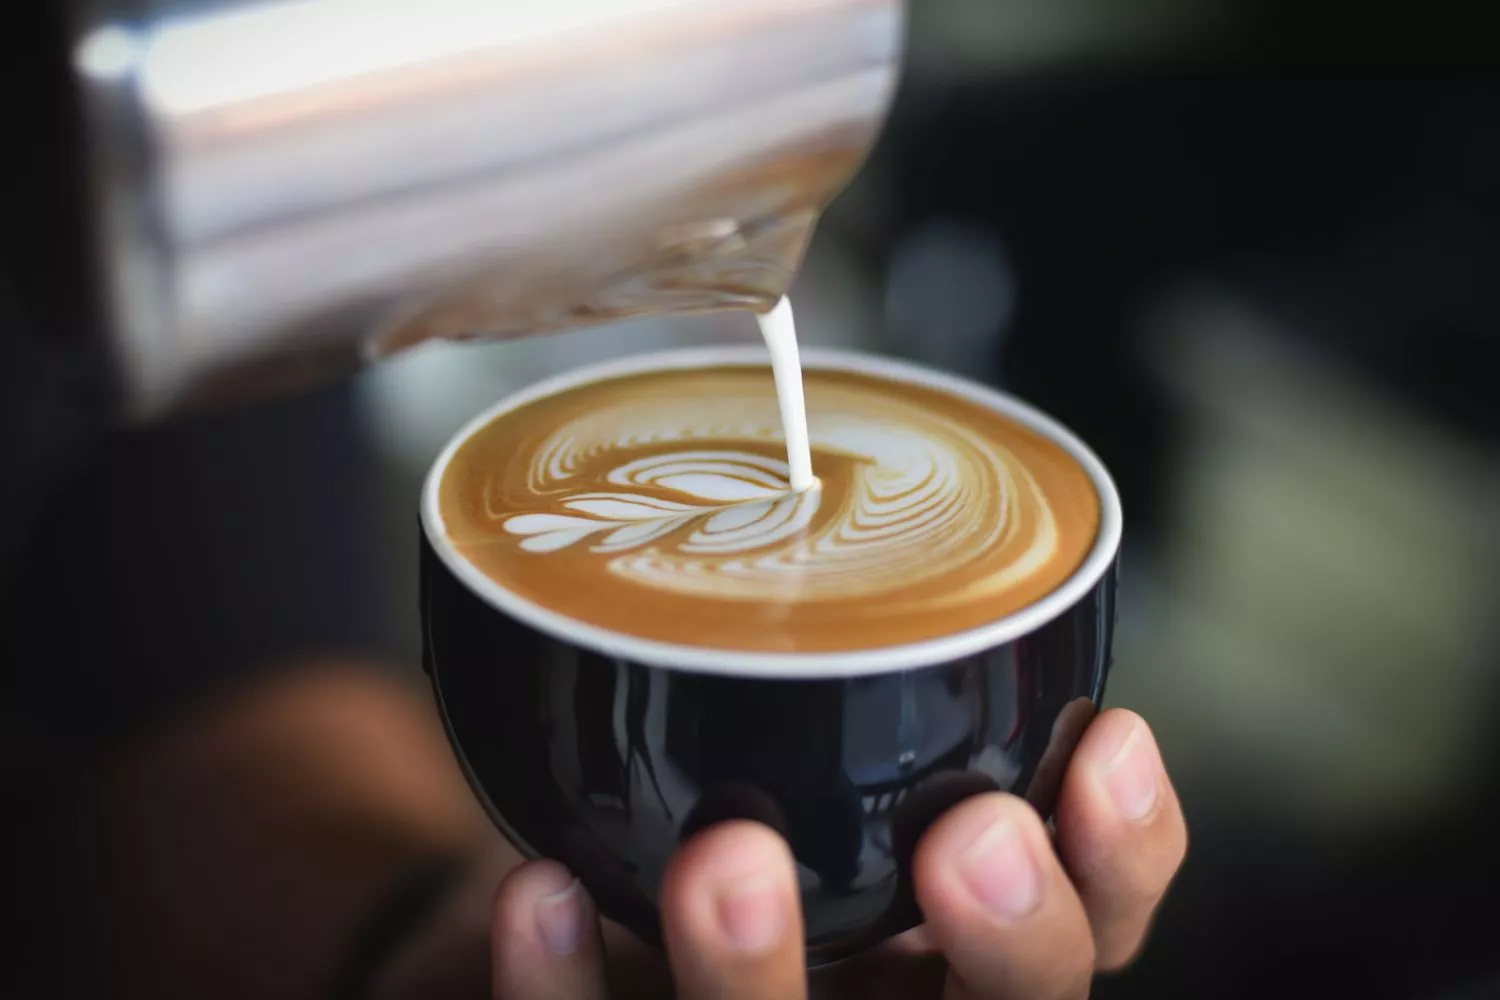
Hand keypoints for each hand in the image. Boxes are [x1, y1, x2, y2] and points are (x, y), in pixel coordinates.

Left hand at [487, 708, 1185, 999]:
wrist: (559, 928)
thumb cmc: (721, 815)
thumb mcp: (825, 750)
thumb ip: (868, 691)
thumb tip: (892, 523)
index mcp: (945, 947)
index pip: (1088, 934)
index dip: (1122, 863)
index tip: (1106, 741)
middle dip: (1015, 945)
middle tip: (975, 833)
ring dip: (757, 978)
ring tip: (728, 855)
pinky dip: (560, 985)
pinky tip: (542, 895)